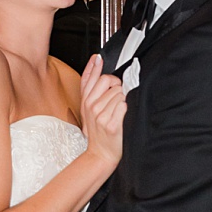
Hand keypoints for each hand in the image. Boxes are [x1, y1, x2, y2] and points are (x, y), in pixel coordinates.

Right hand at [79, 53, 126, 167]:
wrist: (100, 154)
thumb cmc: (98, 132)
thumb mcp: (89, 111)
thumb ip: (93, 92)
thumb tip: (98, 69)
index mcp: (86, 102)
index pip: (88, 79)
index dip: (93, 66)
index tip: (98, 57)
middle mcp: (91, 107)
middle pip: (108, 81)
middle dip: (116, 85)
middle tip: (116, 96)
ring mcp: (100, 115)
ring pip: (119, 94)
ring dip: (122, 101)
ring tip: (117, 112)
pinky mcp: (111, 124)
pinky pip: (124, 106)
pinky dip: (126, 110)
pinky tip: (121, 117)